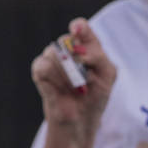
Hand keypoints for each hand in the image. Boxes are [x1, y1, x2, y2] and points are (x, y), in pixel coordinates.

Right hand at [30, 17, 116, 137]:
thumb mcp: (107, 75)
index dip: (79, 27)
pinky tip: (63, 90)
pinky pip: (44, 66)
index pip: (81, 27)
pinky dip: (57, 79)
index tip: (77, 30)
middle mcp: (67, 50)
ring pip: (54, 53)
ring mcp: (51, 59)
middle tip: (85, 75)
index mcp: (85, 47)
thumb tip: (79, 52)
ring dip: (68, 74)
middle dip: (76, 57)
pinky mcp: (39, 70)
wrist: (81, 120)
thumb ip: (98, 57)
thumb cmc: (96, 97)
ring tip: (77, 89)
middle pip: (66, 39)